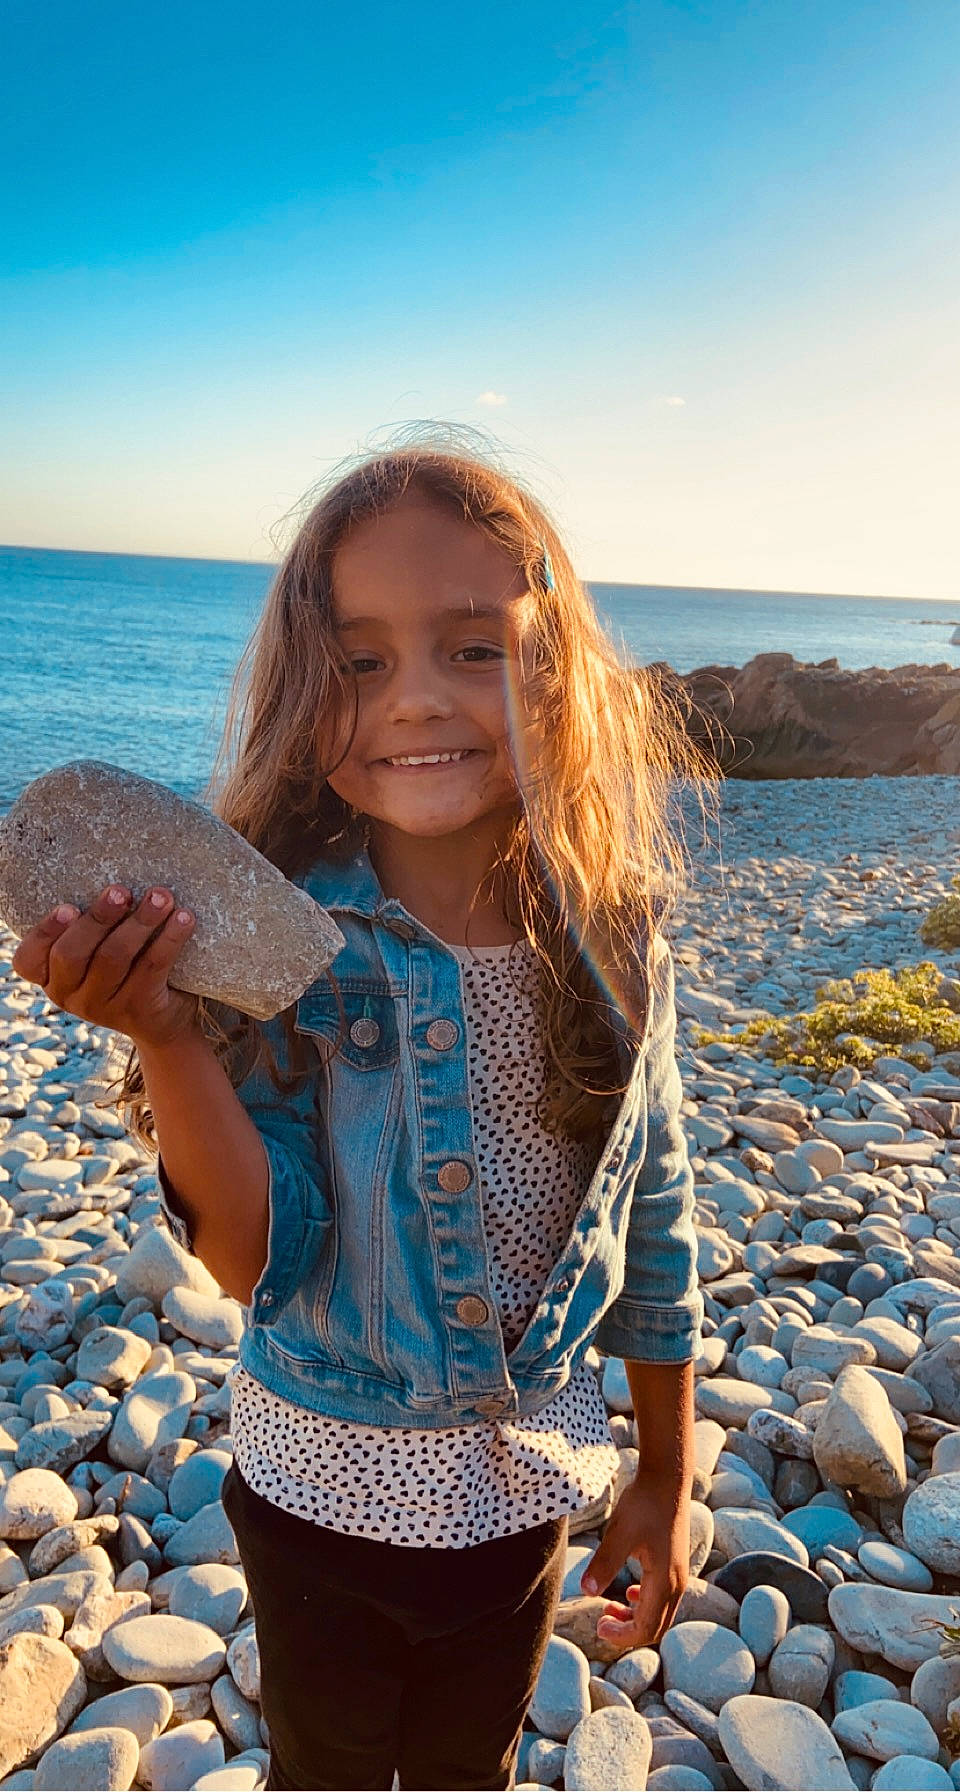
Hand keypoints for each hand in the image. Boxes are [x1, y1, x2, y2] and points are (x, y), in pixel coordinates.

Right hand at [11, 884, 200, 1051]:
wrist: (166, 1022)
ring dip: (140, 921)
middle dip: (98, 918)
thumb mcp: (99, 954)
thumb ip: (93, 929)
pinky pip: (152, 967)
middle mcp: (70, 996)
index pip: (28, 960)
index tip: (68, 907)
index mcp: (53, 978)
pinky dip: (169, 938)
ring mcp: (103, 1008)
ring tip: (161, 896)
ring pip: (114, 958)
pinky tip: (184, 918)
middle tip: (121, 891)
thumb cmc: (128, 970)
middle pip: (72, 954)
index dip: (44, 933)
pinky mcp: (138, 1010)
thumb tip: (115, 882)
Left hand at [579, 1467, 691, 1649]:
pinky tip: (629, 1593)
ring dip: (636, 1617)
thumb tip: (586, 1591)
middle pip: (657, 1626)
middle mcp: (677, 1583)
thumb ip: (604, 1563)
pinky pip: (663, 1597)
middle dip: (629, 1632)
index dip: (622, 1636)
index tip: (599, 1627)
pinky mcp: (675, 1563)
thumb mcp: (619, 1533)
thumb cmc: (644, 1504)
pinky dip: (645, 1603)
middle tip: (601, 1623)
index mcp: (665, 1581)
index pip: (646, 1628)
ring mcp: (678, 1573)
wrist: (667, 1479)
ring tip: (609, 1609)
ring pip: (660, 1612)